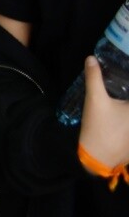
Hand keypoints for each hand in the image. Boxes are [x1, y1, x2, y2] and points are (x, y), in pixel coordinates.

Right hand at [78, 56, 128, 171]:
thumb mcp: (95, 100)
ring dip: (126, 107)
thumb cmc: (99, 127)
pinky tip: (122, 120)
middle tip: (122, 91)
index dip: (128, 83)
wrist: (97, 158)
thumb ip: (94, 78)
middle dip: (126, 94)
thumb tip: (91, 58)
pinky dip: (127, 123)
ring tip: (121, 105)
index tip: (125, 77)